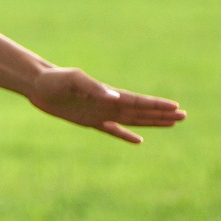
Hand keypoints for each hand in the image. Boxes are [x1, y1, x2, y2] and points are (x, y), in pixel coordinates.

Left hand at [26, 67, 183, 144]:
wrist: (37, 84)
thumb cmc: (54, 79)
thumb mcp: (73, 80)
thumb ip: (94, 88)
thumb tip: (115, 97)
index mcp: (107, 94)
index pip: (137, 101)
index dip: (156, 106)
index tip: (175, 107)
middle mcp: (107, 104)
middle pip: (140, 111)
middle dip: (161, 114)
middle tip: (183, 116)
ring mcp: (99, 113)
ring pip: (131, 120)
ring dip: (150, 122)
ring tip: (170, 124)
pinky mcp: (88, 121)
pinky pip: (112, 130)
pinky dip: (125, 135)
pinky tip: (138, 140)